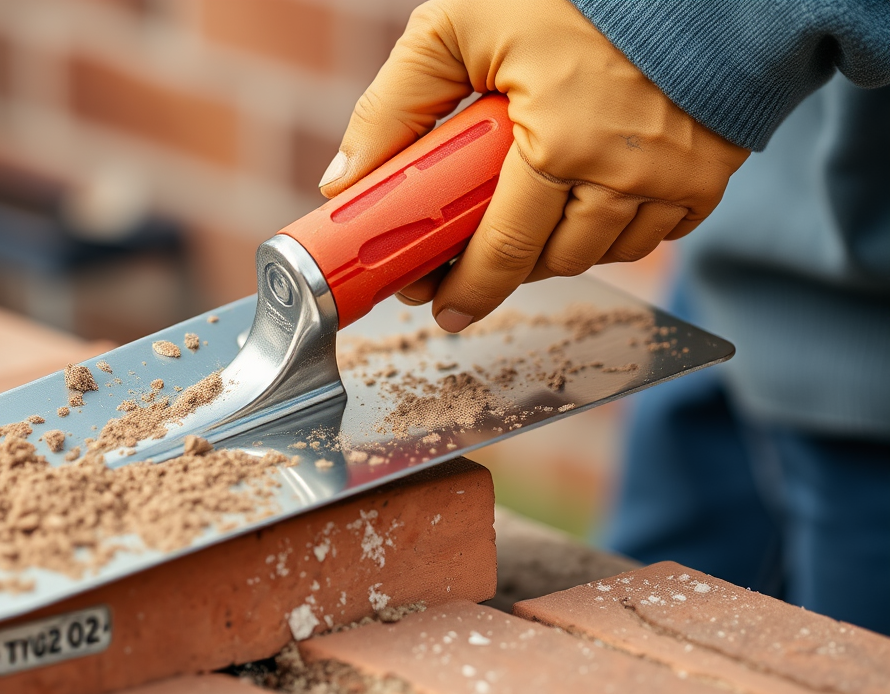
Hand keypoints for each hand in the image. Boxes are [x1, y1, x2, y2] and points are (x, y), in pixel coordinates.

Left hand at [318, 0, 749, 331]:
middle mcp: (622, 174)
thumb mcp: (459, 26)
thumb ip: (396, 105)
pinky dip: (611, 231)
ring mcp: (675, 180)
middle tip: (462, 265)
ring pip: (599, 255)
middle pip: (548, 263)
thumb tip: (344, 182)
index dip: (464, 288)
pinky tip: (580, 203)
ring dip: (554, 251)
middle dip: (500, 272)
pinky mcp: (711, 175)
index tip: (434, 305)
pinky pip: (651, 236)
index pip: (502, 250)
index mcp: (558, 143)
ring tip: (520, 224)